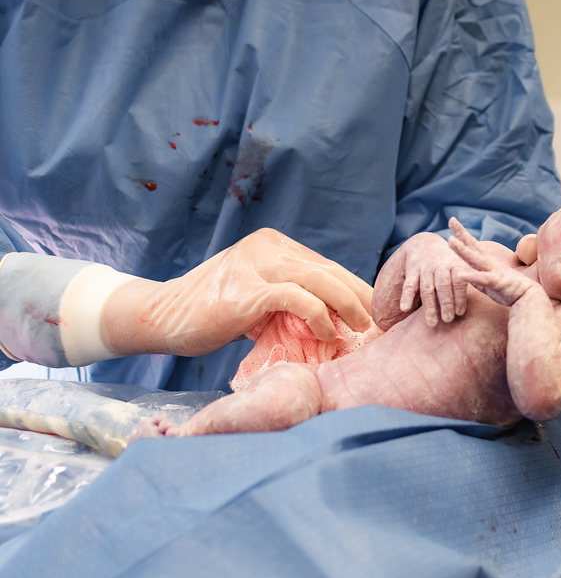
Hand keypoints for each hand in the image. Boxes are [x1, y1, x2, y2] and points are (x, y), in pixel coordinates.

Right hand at [101, 228, 372, 357]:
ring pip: (321, 279)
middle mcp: (268, 246)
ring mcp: (257, 264)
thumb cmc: (212, 313)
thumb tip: (332, 321)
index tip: (375, 310)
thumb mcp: (258, 297)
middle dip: (360, 296)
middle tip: (380, 321)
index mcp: (273, 244)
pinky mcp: (249, 289)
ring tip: (362, 328)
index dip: (354, 288)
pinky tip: (328, 333)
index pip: (326, 264)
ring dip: (349, 306)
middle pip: (330, 269)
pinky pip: (299, 298)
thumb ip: (290, 298)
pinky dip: (320, 316)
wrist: (163, 316)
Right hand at [373, 230, 475, 329]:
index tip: (460, 312)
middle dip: (446, 303)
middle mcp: (440, 266)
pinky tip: (405, 309)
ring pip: (427, 288)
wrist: (424, 244)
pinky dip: (406, 296)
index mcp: (455, 264)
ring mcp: (425, 268)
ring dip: (429, 306)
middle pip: (443, 286)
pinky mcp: (412, 271)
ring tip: (432, 323)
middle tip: (448, 320)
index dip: (459, 297)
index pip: (458, 281)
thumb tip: (485, 295)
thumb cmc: (448, 262)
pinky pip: (409, 285)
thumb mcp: (461, 265)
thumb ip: (470, 279)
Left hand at [447, 218, 535, 305]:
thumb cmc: (508, 289)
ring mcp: (493, 271)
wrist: (528, 296)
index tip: (452, 221)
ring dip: (463, 250)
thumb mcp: (487, 282)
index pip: (472, 244)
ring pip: (475, 259)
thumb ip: (475, 277)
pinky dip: (472, 276)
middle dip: (461, 233)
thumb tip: (462, 274)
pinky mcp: (497, 283)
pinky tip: (460, 275)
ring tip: (451, 241)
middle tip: (451, 220)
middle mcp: (489, 263)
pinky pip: (483, 279)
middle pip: (473, 246)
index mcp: (486, 262)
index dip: (462, 233)